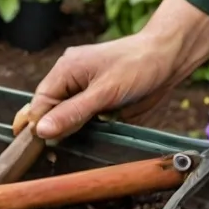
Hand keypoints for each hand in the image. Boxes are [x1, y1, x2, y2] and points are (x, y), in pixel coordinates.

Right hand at [13, 0, 208, 140]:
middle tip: (60, 150)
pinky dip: (82, 130)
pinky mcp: (95, 100)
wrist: (170, 57)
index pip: (39, 105)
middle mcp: (69, 79)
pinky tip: (90, 134)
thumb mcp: (104, 92)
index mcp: (64, 71)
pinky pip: (80, 119)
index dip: (39, 127)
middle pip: (48, 113)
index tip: (42, 148)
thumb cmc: (139, 65)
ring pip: (64, 118)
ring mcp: (82, 90)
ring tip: (76, 141)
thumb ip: (72, 113)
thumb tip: (41, 130)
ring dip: (70, 132)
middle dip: (54, 131)